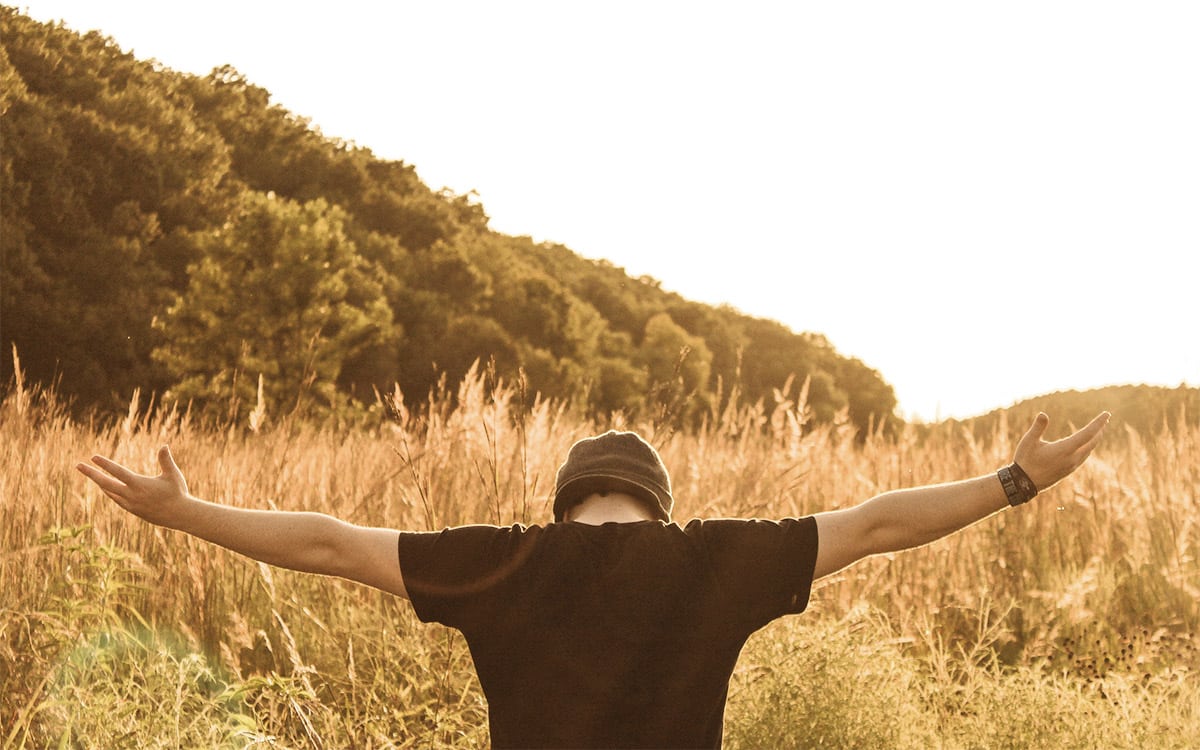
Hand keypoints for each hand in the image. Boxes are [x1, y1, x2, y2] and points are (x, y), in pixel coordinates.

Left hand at [76, 445, 190, 526]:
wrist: (179, 515)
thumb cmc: (178, 492)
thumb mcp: (173, 474)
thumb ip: (166, 460)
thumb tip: (164, 445)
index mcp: (139, 484)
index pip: (118, 472)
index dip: (105, 464)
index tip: (93, 457)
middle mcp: (131, 495)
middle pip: (106, 483)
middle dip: (91, 473)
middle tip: (78, 465)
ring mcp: (130, 504)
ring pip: (109, 492)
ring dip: (100, 482)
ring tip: (92, 475)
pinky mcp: (133, 510)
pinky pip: (116, 499)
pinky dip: (109, 492)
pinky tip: (106, 488)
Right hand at [1013, 411, 1109, 491]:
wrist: (1023, 484)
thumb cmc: (1025, 460)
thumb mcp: (1029, 441)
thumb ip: (1038, 427)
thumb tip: (1043, 414)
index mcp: (1065, 449)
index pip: (1087, 433)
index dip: (1098, 423)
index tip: (1107, 414)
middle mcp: (1072, 458)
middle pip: (1092, 442)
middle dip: (1099, 430)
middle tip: (1105, 420)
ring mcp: (1071, 466)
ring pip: (1089, 450)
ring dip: (1094, 440)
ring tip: (1098, 431)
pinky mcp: (1068, 470)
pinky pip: (1083, 457)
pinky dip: (1088, 448)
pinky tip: (1085, 446)